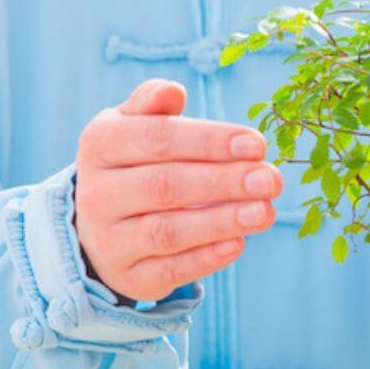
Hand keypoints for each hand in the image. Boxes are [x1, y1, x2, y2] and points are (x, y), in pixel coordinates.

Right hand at [75, 79, 281, 301]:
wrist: (99, 228)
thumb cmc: (134, 165)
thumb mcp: (133, 128)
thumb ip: (153, 106)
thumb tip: (172, 90)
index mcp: (100, 146)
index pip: (158, 139)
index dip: (209, 141)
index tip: (256, 144)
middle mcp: (97, 194)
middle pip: (166, 186)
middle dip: (224, 182)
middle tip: (271, 179)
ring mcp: (109, 240)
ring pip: (167, 231)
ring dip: (221, 221)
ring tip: (265, 212)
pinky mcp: (129, 278)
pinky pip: (169, 270)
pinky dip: (206, 258)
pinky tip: (238, 243)